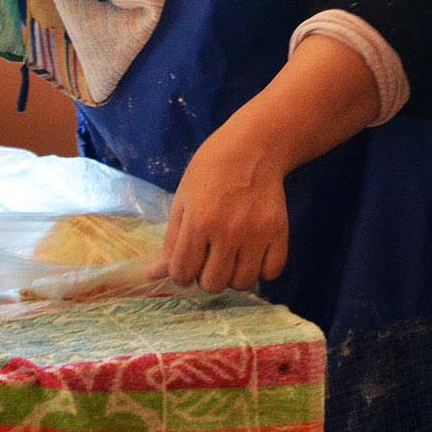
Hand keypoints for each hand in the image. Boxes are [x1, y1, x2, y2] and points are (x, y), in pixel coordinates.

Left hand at [147, 127, 291, 293]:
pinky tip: (253, 254)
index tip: (188, 262)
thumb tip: (152, 275)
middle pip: (213, 284)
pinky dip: (262, 269)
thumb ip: (171, 241)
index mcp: (198, 222)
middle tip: (210, 257)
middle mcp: (228, 232)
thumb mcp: (182, 201)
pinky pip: (272, 272)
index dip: (181, 272)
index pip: (182, 273)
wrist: (252, 148)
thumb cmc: (210, 171)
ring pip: (243, 283)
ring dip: (234, 276)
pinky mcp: (279, 232)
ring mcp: (256, 234)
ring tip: (232, 257)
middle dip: (206, 276)